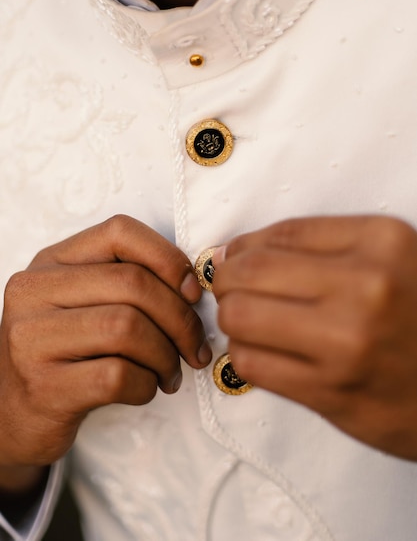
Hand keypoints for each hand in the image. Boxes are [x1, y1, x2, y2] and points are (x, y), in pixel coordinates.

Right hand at [0, 215, 210, 474]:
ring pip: (127, 328)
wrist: (12, 411)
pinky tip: (145, 388)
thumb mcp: (83, 302)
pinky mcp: (44, 386)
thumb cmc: (64, 352)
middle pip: (133, 284)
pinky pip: (117, 376)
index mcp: (52, 261)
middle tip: (193, 345)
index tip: (192, 292)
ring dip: (165, 355)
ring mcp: (33, 339)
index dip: (168, 258)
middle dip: (180, 318)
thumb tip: (193, 288)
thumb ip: (127, 283)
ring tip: (168, 371)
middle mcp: (34, 291)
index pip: (120, 232)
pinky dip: (146, 384)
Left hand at [212, 215, 416, 459]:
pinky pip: (251, 364)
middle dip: (225, 279)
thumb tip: (236, 251)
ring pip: (240, 317)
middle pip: (250, 272)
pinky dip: (244, 353)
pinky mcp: (331, 392)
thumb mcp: (388, 259)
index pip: (281, 233)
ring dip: (232, 317)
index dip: (244, 245)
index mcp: (381, 243)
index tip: (233, 256)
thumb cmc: (415, 315)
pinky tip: (263, 350)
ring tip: (249, 320)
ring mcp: (347, 343)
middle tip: (230, 287)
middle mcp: (366, 288)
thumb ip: (319, 245)